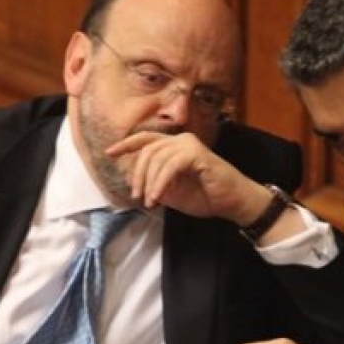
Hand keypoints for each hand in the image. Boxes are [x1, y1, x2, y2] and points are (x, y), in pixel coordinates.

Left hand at [105, 131, 267, 223]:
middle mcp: (181, 140)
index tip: (109, 153)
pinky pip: (170, 166)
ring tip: (149, 201)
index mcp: (174, 147)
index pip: (145, 139)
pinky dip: (160, 183)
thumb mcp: (172, 192)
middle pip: (147, 150)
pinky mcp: (197, 154)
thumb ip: (152, 184)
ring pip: (156, 158)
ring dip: (149, 182)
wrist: (234, 203)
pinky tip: (158, 197)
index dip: (125, 144)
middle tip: (137, 196)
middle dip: (137, 174)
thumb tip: (129, 179)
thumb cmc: (206, 197)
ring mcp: (190, 145)